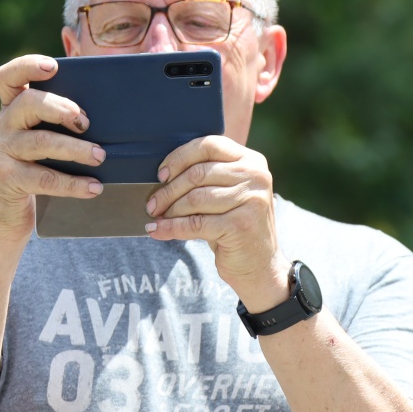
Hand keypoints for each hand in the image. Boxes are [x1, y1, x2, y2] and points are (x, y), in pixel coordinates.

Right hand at [0, 54, 106, 243]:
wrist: (6, 215)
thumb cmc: (36, 169)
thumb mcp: (42, 141)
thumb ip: (62, 124)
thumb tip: (115, 114)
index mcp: (13, 109)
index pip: (9, 77)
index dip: (28, 66)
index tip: (53, 66)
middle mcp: (3, 125)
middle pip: (28, 103)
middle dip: (61, 108)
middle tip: (86, 122)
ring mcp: (1, 152)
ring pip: (39, 142)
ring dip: (74, 148)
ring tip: (100, 156)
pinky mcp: (5, 179)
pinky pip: (43, 178)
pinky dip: (73, 183)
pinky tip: (94, 187)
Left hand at [144, 135, 289, 309]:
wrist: (260, 265)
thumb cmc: (235, 225)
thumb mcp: (228, 193)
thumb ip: (207, 177)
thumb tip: (162, 176)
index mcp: (251, 161)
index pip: (209, 145)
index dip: (180, 157)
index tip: (161, 174)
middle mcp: (255, 176)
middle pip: (198, 173)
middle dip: (169, 190)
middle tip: (152, 203)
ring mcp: (251, 200)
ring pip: (195, 199)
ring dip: (169, 210)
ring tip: (157, 217)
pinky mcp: (240, 225)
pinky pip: (195, 223)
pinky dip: (171, 228)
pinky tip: (158, 231)